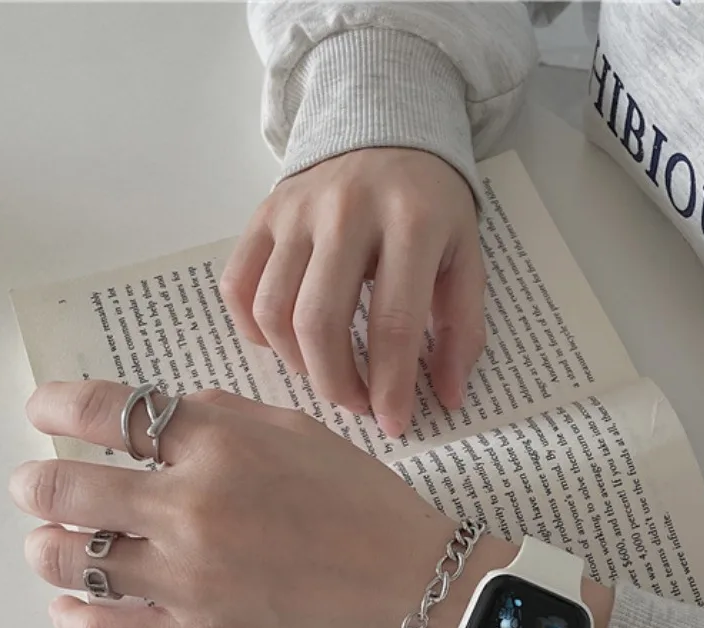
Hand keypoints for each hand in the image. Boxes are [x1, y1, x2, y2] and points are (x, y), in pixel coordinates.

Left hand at [8, 380, 509, 627]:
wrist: (414, 589)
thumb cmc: (366, 505)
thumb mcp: (303, 432)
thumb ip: (225, 415)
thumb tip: (160, 417)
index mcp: (222, 443)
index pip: (108, 410)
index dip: (58, 406)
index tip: (45, 410)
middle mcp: (193, 505)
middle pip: (67, 489)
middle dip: (37, 484)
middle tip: (35, 487)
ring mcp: (190, 577)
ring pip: (70, 561)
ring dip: (47, 548)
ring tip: (52, 545)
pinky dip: (72, 617)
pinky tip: (71, 606)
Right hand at [220, 149, 484, 437]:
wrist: (385, 126)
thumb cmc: (431, 205)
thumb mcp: (466, 257)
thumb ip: (463, 328)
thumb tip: (447, 398)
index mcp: (411, 221)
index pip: (393, 322)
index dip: (390, 386)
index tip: (393, 424)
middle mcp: (346, 210)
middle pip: (319, 322)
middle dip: (336, 384)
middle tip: (358, 404)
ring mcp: (296, 210)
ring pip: (273, 310)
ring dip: (298, 364)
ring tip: (329, 374)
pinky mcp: (263, 214)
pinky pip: (238, 286)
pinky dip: (254, 330)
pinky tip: (286, 343)